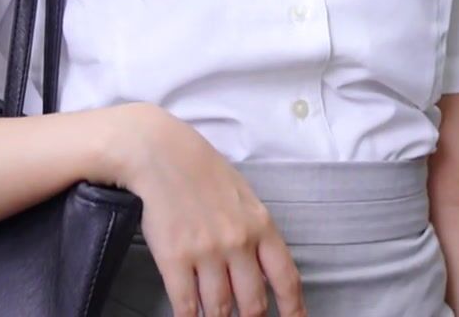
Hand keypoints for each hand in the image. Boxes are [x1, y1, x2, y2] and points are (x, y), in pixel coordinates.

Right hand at [109, 104, 306, 316]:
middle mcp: (238, 243)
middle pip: (253, 301)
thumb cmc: (206, 176)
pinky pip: (186, 303)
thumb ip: (257, 234)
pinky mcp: (174, 258)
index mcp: (262, 227)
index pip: (286, 277)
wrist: (164, 156)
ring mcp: (206, 252)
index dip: (293, 308)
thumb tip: (265, 269)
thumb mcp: (246, 200)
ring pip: (220, 307)